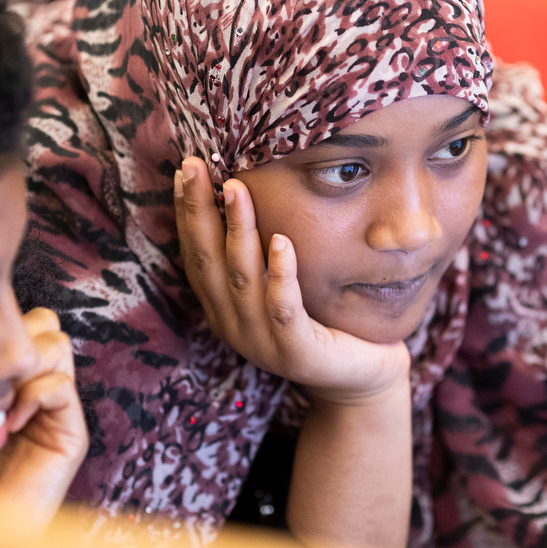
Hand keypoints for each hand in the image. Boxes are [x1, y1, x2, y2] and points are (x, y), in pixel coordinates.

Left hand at [0, 308, 86, 530]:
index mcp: (7, 382)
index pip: (19, 324)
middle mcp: (35, 391)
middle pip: (44, 325)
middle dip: (17, 338)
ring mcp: (55, 411)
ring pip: (58, 345)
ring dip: (26, 363)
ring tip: (2, 400)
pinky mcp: (70, 435)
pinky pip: (61, 385)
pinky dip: (37, 395)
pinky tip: (14, 422)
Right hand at [174, 157, 409, 404]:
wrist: (359, 379)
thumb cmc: (322, 321)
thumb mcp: (282, 284)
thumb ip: (260, 253)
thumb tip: (245, 190)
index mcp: (224, 308)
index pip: (197, 255)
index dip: (188, 212)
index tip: (186, 168)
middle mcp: (234, 326)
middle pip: (209, 263)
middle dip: (200, 212)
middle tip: (195, 168)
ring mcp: (263, 343)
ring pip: (244, 281)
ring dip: (238, 232)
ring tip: (237, 189)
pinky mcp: (297, 354)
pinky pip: (285, 311)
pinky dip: (281, 276)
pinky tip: (282, 242)